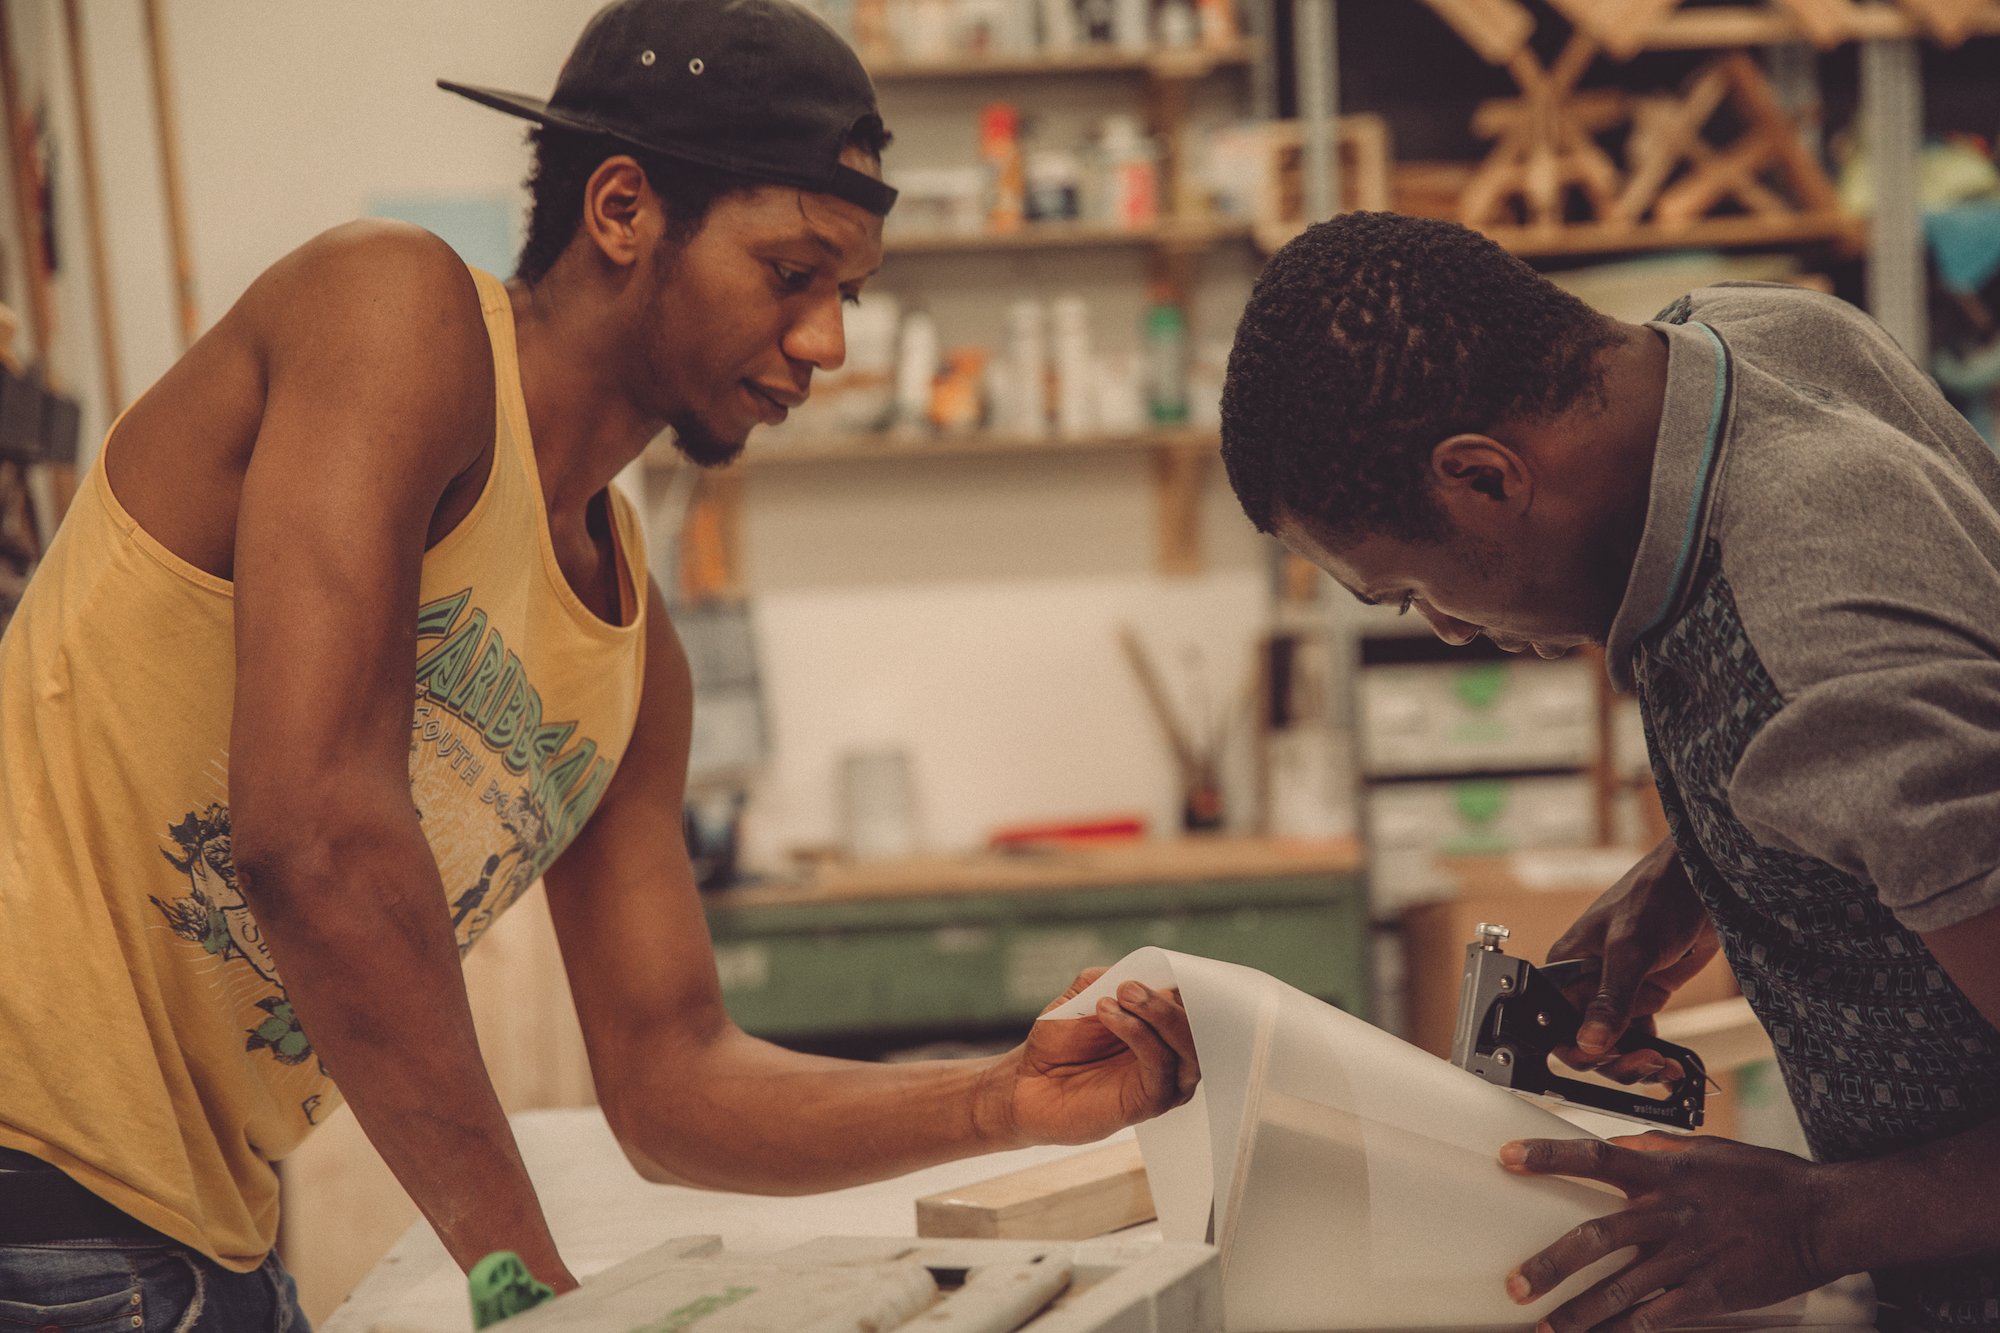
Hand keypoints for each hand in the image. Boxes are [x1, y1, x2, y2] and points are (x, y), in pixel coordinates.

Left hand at [980, 968, 1200, 1145]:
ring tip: (1122, 994)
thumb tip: (1137, 972)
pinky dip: (1138, 1033)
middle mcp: (1173, 1055)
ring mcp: (1167, 1080)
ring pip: (1188, 1046)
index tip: (1161, 965)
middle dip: (1167, 999)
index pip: (1196, 1002)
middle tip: (1129, 985)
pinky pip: (1160, 1064)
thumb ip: (1108, 979)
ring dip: (1158, 1013)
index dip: (1185, 980)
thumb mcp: (1082, 996)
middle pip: (1200, 1024)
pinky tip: (1108, 1015)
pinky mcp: (1152, 1103)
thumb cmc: (1058, 1042)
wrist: (1027, 1084)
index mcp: (1163, 1028)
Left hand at [1499, 1132, 1835, 1331]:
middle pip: (1597, 1238)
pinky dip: (1628, 1332)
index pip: (1594, 1157)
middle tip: (1516, 1285)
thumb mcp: (1706, 1150)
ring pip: (1622, 1290)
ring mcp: (1689, 1258)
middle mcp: (1669, 1215)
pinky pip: (1660, 1318)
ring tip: (1546, 1329)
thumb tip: (1615, 1146)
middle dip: (1551, 1264)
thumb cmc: (1765, 1180)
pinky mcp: (1712, 1293)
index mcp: (1664, 1173)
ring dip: (1580, 1313)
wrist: (1822, 1217)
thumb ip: (1656, 1149)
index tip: (1508, 1157)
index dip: (1548, 1155)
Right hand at [1549, 838, 1719, 1082]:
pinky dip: (1655, 1053)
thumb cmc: (1657, 896)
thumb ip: (1610, 999)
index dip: (1579, 1048)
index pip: (1557, 1024)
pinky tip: (1672, 1064)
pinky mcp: (1645, 993)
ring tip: (1665, 1065)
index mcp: (1567, 968)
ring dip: (1639, 1062)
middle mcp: (1586, 983)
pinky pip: (1642, 1035)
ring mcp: (1617, 990)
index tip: (1609, 1057)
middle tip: (1647, 1063)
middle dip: (1615, 1060)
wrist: (1705, 883)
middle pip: (1586, 1041)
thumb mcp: (1629, 949)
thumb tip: (1589, 1042)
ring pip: (1616, 1044)